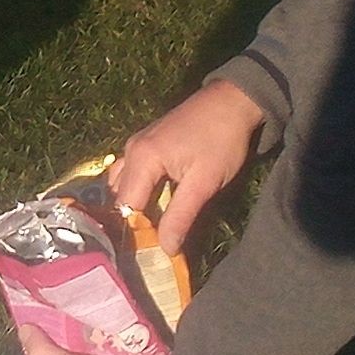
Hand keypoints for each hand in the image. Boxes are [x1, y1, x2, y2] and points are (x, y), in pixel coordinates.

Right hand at [108, 78, 266, 252]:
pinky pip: (131, 173)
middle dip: (132, 222)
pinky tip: (154, 204)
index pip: (126, 207)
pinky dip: (138, 192)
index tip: (147, 253)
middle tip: (149, 245)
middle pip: (120, 197)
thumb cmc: (222, 140)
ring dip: (134, 206)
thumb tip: (165, 250)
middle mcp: (131, 151)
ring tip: (151, 227)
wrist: (234, 101)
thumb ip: (181, 216)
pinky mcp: (146, 143)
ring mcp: (136, 145)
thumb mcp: (205, 183)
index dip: (135, 232)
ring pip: (122, 185)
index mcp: (142, 159)